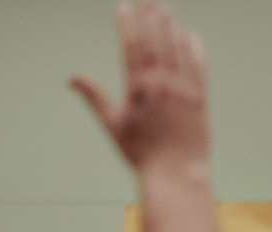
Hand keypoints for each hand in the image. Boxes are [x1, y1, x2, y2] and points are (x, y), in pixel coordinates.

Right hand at [72, 1, 209, 175]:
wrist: (177, 175)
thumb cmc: (142, 153)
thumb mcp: (113, 124)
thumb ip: (94, 97)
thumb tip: (71, 78)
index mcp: (138, 89)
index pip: (131, 47)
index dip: (126, 25)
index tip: (123, 7)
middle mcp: (162, 85)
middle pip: (155, 42)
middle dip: (150, 16)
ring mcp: (183, 91)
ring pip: (177, 51)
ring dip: (170, 27)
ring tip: (165, 8)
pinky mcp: (200, 100)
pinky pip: (198, 68)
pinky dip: (194, 50)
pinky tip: (190, 35)